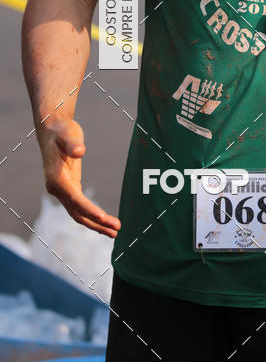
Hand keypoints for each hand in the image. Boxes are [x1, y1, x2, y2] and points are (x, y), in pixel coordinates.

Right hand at [37, 116, 119, 237]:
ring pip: (78, 213)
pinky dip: (91, 216)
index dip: (89, 209)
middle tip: (117, 230)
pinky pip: (79, 207)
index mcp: (55, 178)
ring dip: (95, 224)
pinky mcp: (68, 188)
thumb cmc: (62, 131)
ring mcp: (61, 190)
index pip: (74, 198)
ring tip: (115, 232)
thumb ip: (73, 144)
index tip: (103, 217)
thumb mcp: (68, 134)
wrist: (52, 130)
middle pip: (77, 212)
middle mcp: (56, 188)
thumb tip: (80, 151)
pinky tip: (104, 222)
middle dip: (96, 223)